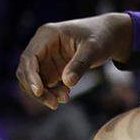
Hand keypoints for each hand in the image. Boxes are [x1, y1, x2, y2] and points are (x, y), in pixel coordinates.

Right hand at [16, 13, 132, 109]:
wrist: (111, 36)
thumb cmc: (102, 37)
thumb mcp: (94, 49)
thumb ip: (80, 64)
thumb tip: (67, 82)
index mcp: (47, 35)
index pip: (29, 58)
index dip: (31, 76)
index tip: (39, 92)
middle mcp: (43, 46)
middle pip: (28, 71)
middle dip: (37, 89)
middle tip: (54, 104)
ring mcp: (47, 57)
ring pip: (36, 79)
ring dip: (45, 93)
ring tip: (65, 99)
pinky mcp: (54, 67)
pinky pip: (46, 83)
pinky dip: (52, 92)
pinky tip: (66, 96)